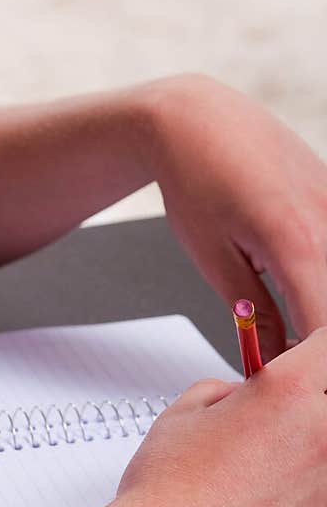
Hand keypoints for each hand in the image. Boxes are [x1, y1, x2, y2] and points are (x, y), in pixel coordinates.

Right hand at [111, 332, 326, 506]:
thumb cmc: (171, 495)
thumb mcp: (188, 410)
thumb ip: (230, 390)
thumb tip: (245, 394)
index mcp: (289, 395)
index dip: (312, 343)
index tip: (302, 348)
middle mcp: (325, 438)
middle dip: (312, 393)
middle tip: (286, 403)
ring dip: (309, 439)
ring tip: (271, 453)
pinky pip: (324, 487)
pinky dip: (307, 482)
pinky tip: (271, 490)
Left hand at [143, 75, 326, 360]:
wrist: (195, 115)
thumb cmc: (193, 176)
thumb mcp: (214, 256)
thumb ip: (256, 317)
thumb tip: (274, 367)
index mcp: (298, 242)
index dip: (314, 370)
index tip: (296, 391)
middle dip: (318, 348)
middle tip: (292, 368)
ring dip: (318, 313)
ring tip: (289, 325)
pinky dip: (319, 278)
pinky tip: (301, 294)